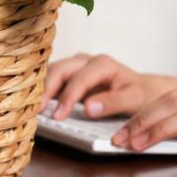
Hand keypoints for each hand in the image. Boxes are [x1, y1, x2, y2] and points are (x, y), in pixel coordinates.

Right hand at [39, 53, 171, 120]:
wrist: (143, 91)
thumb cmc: (140, 95)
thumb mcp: (133, 99)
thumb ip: (112, 103)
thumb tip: (88, 108)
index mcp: (102, 64)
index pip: (79, 78)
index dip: (67, 97)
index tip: (58, 116)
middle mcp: (87, 61)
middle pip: (60, 69)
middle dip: (47, 89)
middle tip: (38, 111)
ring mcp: (77, 66)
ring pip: (53, 71)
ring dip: (42, 88)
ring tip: (33, 107)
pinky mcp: (71, 75)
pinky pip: (53, 78)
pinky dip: (44, 89)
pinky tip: (38, 103)